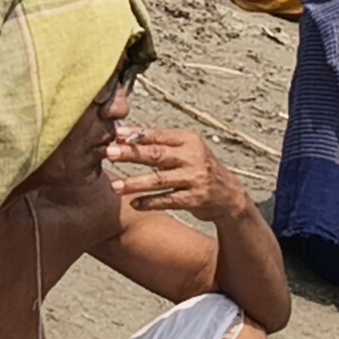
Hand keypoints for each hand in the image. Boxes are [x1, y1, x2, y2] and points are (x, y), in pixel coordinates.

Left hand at [105, 124, 248, 222]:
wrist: (229, 195)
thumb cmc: (199, 168)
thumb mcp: (187, 150)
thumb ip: (161, 143)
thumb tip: (124, 136)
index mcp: (189, 140)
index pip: (159, 135)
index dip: (136, 134)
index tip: (115, 134)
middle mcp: (193, 157)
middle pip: (157, 154)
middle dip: (131, 154)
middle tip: (109, 153)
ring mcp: (195, 179)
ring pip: (160, 180)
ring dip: (135, 182)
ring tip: (115, 186)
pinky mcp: (195, 199)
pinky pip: (168, 200)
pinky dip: (150, 202)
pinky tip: (133, 204)